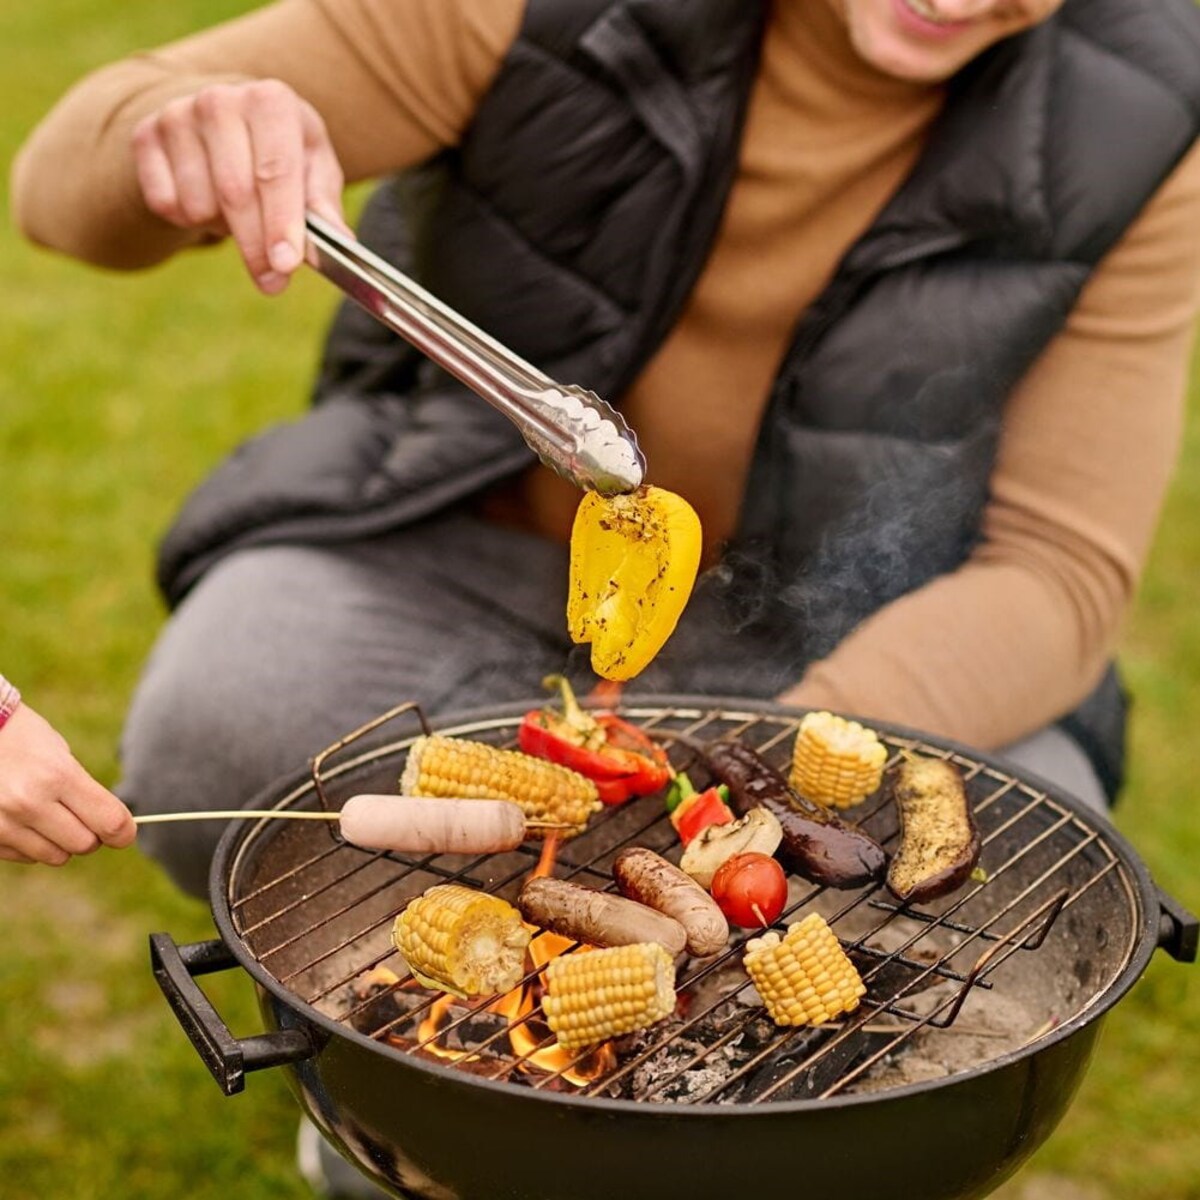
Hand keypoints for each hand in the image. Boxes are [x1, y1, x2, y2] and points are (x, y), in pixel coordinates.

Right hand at [0, 705, 135, 865]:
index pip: (110, 821)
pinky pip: (26, 856)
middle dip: (91, 835)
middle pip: (85, 845)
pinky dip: (32, 845)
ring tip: (49, 815)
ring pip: (56, 856)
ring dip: (61, 842)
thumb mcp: (60, 755)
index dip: (124, 832)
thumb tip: (112, 828)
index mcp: (57, 775)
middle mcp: (30, 803)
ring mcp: (4, 823)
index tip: (125, 832)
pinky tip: (23, 819)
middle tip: (82, 817)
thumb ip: (83, 791)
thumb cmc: (22, 739)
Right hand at [131, 79, 350, 293]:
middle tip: (273, 282)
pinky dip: (190, 221)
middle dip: (256, 247)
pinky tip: (208, 203)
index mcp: (270, 102)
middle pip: (235, 193)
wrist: (227, 117)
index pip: (275, 172)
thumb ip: (324, 206)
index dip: (281, 223)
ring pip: (199, 204)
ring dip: (223, 229)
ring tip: (241, 214)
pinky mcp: (145, 137)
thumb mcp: (314, 169)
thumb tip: (339, 239)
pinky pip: (167, 204)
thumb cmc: (283, 150)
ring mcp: (176, 116)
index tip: (286, 265)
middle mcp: (219, 100)